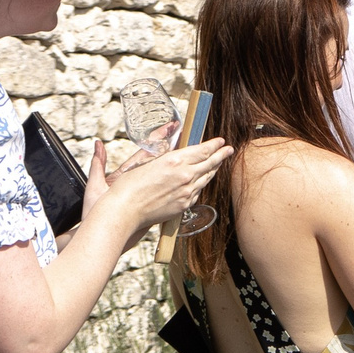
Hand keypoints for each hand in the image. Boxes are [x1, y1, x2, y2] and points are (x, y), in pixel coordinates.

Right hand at [87, 136, 228, 236]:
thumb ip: (163, 155)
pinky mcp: (185, 204)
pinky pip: (198, 191)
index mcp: (174, 161)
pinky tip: (202, 180)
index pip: (202, 150)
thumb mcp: (145, 162)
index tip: (220, 141)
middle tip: (228, 149)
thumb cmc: (128, 186)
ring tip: (218, 163)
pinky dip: (202, 183)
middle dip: (221, 154)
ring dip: (214, 169)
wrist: (125, 211)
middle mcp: (185, 175)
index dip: (213, 145)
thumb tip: (174, 148)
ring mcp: (187, 191)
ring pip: (206, 177)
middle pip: (210, 163)